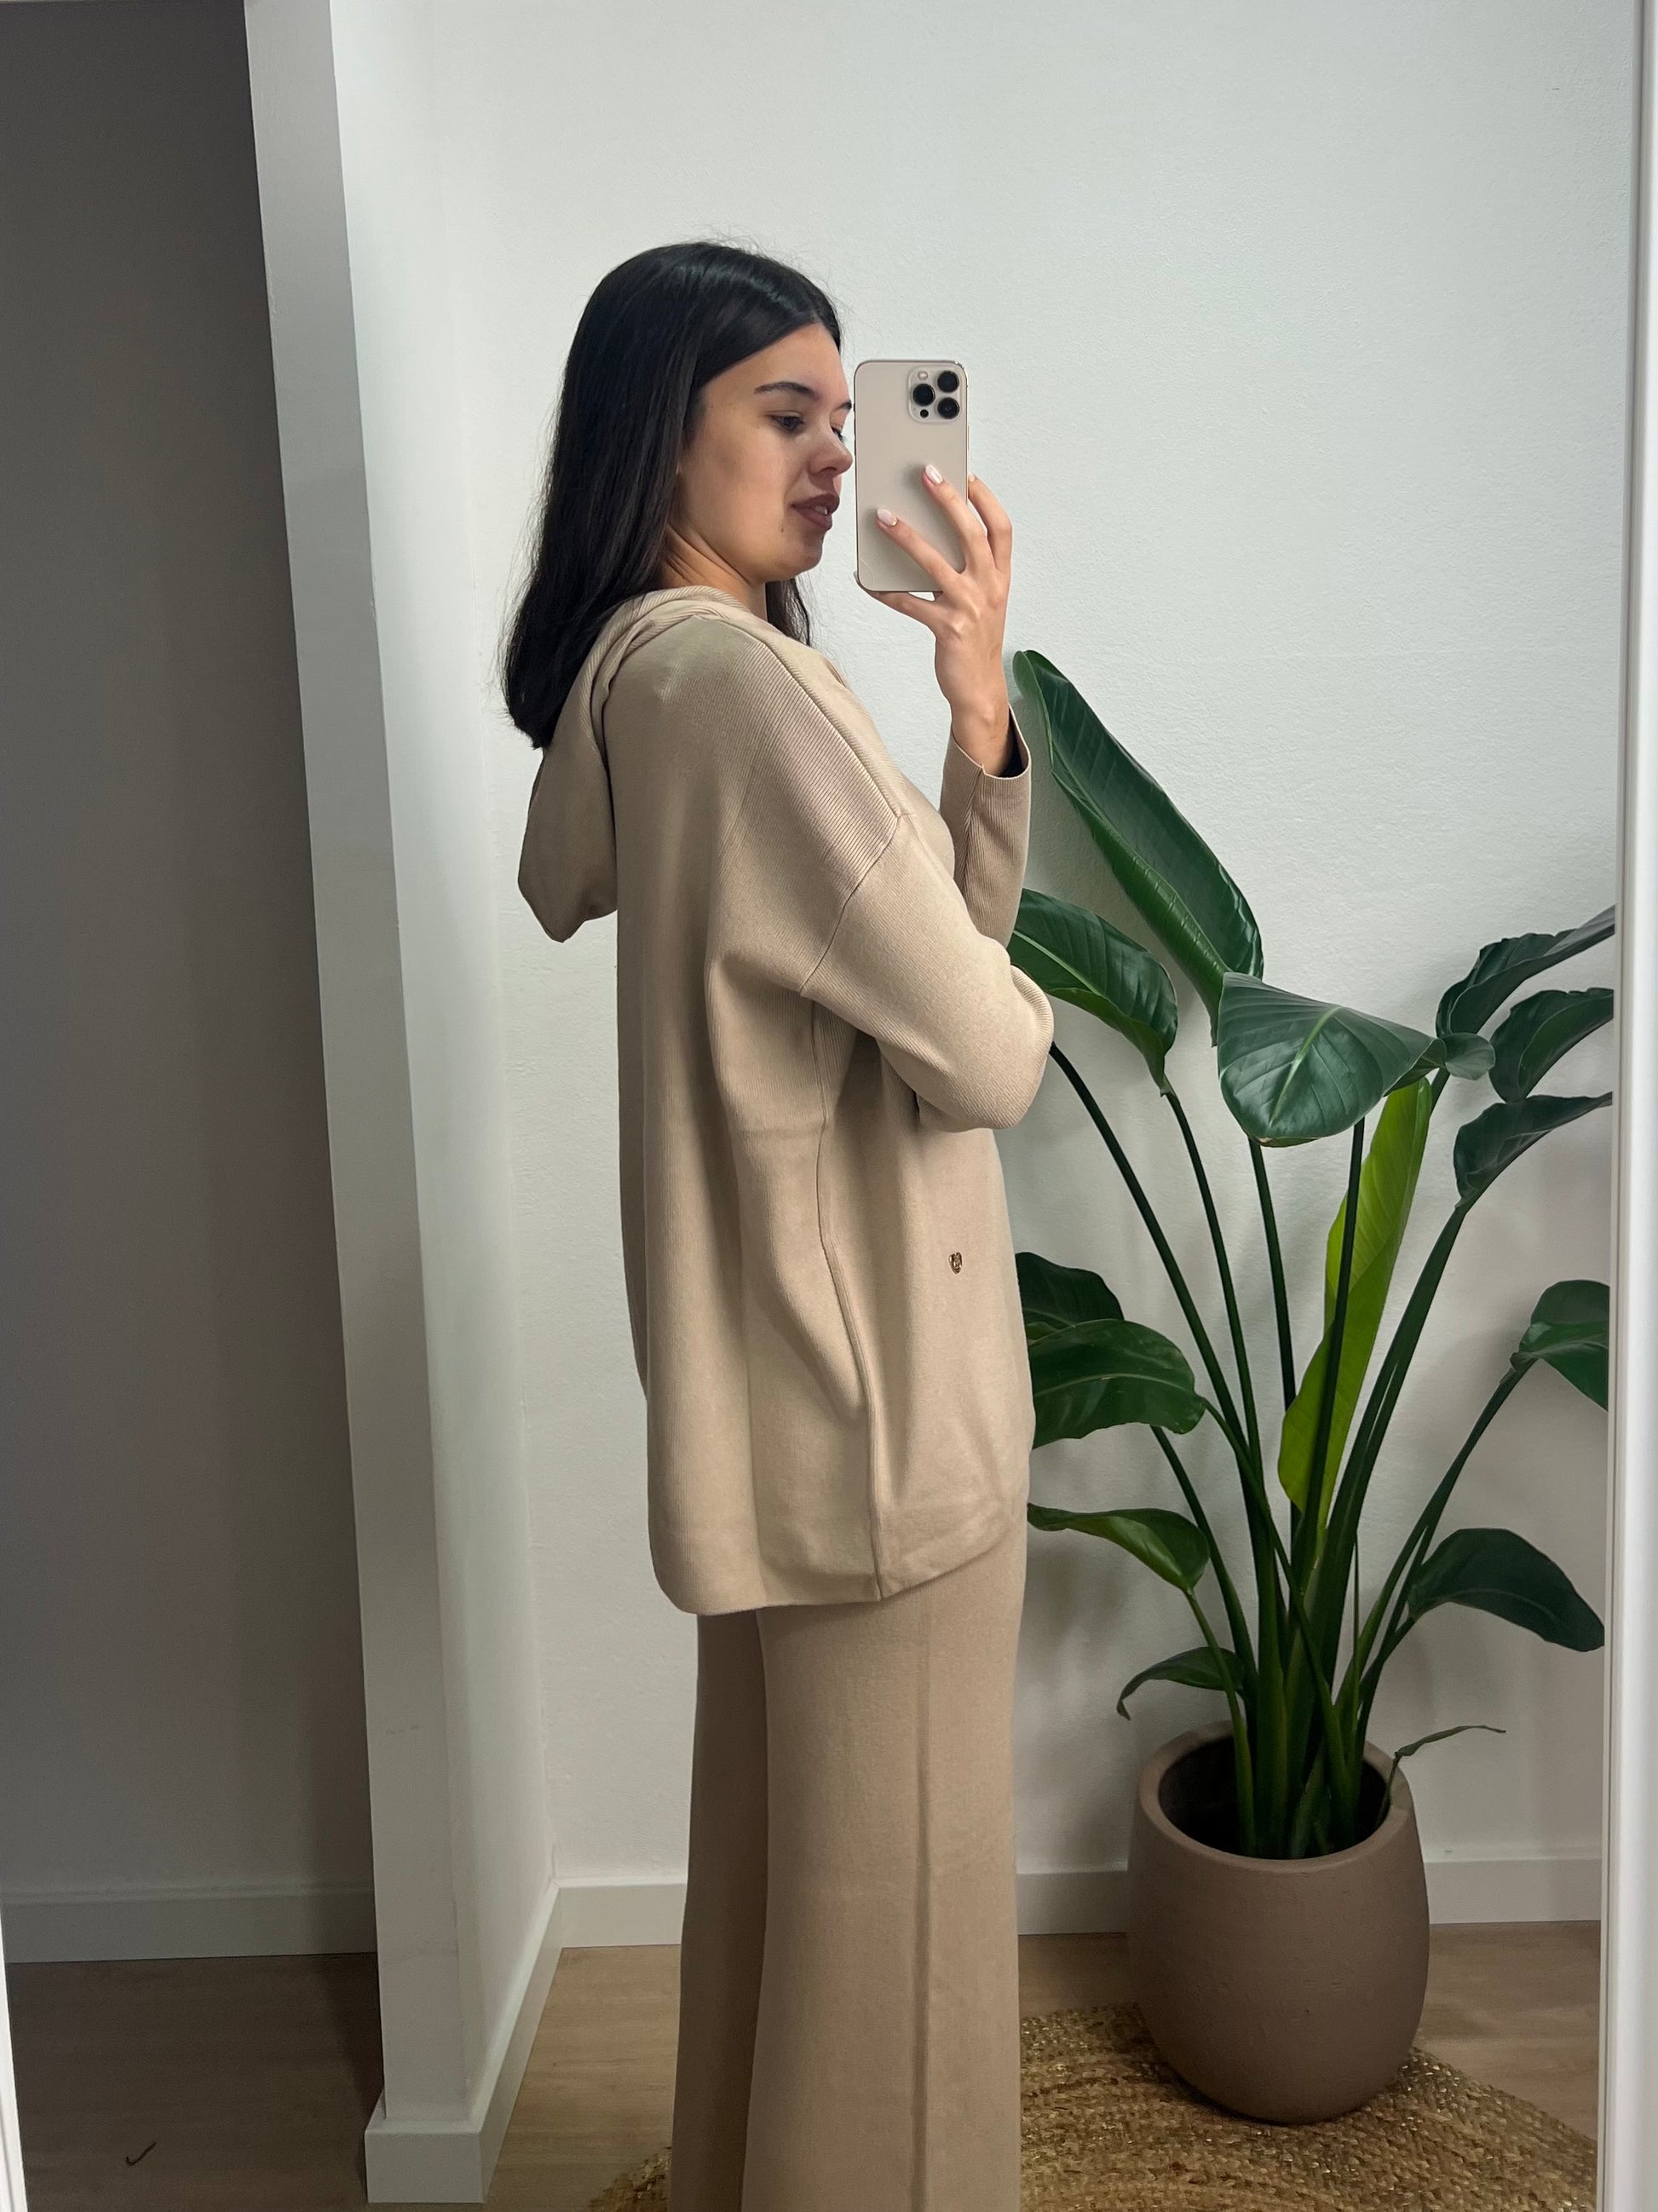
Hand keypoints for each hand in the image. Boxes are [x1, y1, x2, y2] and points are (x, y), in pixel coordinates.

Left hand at [860, 469, 1013, 770]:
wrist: (980, 691)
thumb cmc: (975, 641)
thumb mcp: (981, 601)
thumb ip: (964, 570)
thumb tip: (927, 535)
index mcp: (1000, 578)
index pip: (1001, 529)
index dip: (986, 499)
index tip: (967, 473)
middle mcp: (990, 589)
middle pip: (971, 534)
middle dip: (948, 500)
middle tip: (925, 473)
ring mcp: (970, 609)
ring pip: (936, 564)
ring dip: (907, 537)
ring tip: (882, 517)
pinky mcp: (948, 630)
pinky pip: (910, 604)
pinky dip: (885, 591)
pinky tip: (865, 580)